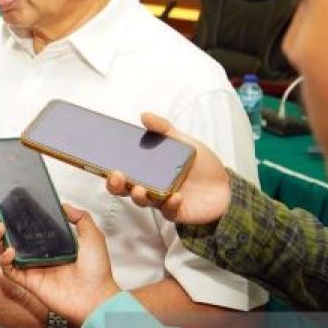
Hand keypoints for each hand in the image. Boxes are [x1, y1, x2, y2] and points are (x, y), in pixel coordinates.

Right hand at [0, 203, 119, 327]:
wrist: (96, 298)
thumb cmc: (97, 271)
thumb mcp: (92, 236)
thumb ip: (80, 218)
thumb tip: (64, 205)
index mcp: (51, 243)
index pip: (27, 226)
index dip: (16, 215)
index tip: (6, 202)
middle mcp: (38, 254)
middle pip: (11, 235)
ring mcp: (31, 268)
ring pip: (5, 250)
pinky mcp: (28, 282)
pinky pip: (10, 270)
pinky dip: (5, 259)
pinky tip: (10, 251)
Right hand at [102, 112, 231, 224]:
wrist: (225, 185)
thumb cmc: (199, 164)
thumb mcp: (182, 142)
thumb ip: (164, 129)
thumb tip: (144, 115)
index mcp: (147, 170)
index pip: (122, 171)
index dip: (109, 169)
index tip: (102, 163)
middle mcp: (149, 186)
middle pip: (124, 189)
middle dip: (116, 184)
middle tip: (116, 176)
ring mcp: (161, 201)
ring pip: (142, 201)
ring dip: (139, 195)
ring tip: (141, 189)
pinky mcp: (176, 212)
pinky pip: (168, 211)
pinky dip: (170, 204)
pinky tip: (175, 197)